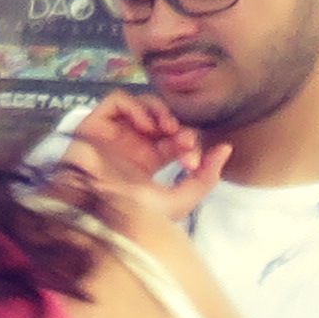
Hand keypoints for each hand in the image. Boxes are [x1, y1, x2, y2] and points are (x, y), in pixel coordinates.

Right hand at [54, 89, 221, 228]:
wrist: (98, 216)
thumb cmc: (132, 216)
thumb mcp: (178, 202)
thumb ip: (206, 179)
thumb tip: (226, 148)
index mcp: (146, 164)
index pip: (175, 140)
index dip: (190, 144)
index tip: (192, 162)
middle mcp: (128, 146)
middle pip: (162, 120)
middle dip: (180, 128)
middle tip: (184, 143)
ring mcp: (111, 135)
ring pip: (142, 105)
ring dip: (161, 112)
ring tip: (167, 128)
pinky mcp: (92, 126)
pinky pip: (117, 101)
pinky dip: (136, 107)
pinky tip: (145, 126)